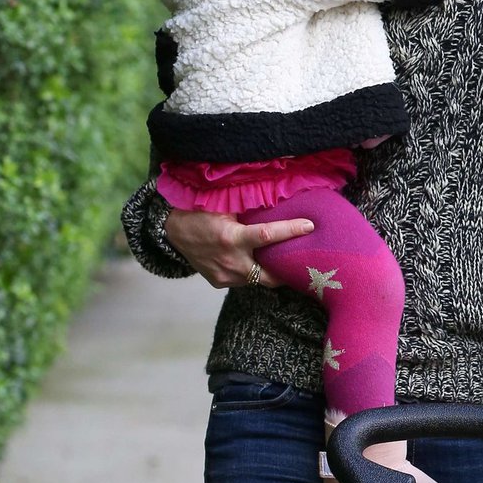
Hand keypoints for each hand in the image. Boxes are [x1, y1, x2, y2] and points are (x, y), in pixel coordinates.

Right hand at [164, 207, 312, 288]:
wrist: (171, 232)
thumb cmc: (198, 213)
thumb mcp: (221, 206)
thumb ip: (247, 208)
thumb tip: (277, 199)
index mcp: (231, 239)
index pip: (267, 236)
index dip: (291, 231)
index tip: (310, 226)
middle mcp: (230, 262)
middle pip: (270, 275)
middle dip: (287, 271)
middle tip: (301, 260)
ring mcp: (225, 276)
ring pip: (257, 278)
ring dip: (268, 269)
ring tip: (278, 258)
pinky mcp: (220, 283)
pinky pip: (243, 280)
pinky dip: (251, 270)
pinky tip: (254, 260)